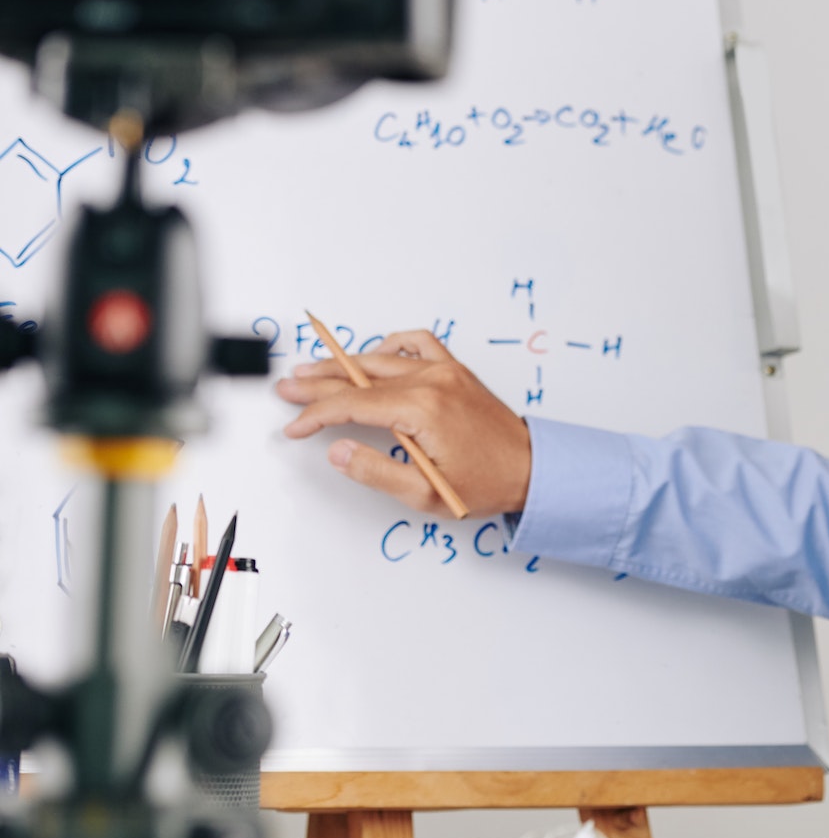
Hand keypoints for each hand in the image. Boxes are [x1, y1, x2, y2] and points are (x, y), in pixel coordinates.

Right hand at [276, 329, 531, 515]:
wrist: (532, 468)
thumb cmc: (487, 483)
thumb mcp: (426, 493)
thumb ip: (376, 472)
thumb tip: (338, 450)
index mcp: (423, 410)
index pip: (352, 405)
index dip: (316, 416)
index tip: (296, 427)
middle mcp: (434, 381)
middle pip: (360, 376)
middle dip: (318, 384)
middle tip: (287, 388)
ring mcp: (446, 371)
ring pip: (382, 358)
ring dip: (344, 364)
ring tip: (313, 370)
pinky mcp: (456, 370)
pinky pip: (418, 344)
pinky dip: (391, 346)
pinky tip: (373, 356)